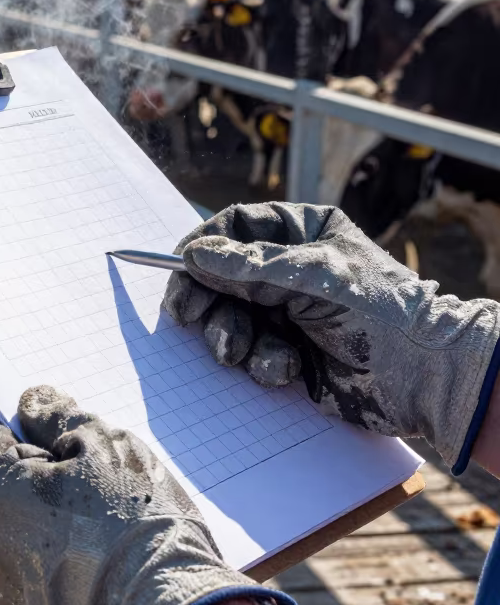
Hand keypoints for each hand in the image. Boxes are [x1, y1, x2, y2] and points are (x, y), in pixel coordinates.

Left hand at [0, 386, 295, 604]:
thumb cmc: (139, 524)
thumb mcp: (105, 447)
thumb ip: (57, 416)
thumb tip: (31, 403)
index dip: (6, 423)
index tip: (41, 427)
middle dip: (32, 473)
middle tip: (87, 479)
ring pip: (12, 528)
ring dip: (41, 517)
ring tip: (97, 526)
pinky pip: (26, 568)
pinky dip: (50, 559)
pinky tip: (93, 560)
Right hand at [163, 202, 499, 466]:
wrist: (424, 377)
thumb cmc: (378, 311)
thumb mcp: (310, 277)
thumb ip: (248, 267)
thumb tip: (194, 256)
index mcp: (303, 232)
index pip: (237, 227)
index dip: (204, 246)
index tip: (180, 268)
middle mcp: (290, 268)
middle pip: (222, 275)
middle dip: (207, 299)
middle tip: (187, 316)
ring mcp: (287, 311)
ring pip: (230, 317)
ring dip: (231, 337)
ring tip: (240, 352)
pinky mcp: (287, 351)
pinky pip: (250, 353)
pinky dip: (262, 363)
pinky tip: (288, 369)